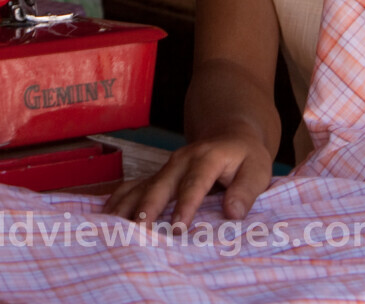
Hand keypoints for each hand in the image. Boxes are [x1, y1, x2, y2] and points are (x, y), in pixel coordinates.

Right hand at [102, 132, 272, 225]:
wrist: (229, 133)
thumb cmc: (246, 157)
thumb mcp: (258, 169)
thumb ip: (246, 190)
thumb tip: (233, 212)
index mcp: (207, 157)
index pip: (194, 183)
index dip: (185, 205)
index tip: (176, 229)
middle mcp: (181, 160)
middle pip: (161, 185)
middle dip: (148, 208)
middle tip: (138, 231)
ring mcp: (166, 167)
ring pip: (142, 186)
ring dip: (127, 206)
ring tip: (112, 228)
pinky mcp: (157, 176)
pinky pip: (133, 187)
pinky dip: (118, 201)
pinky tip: (105, 218)